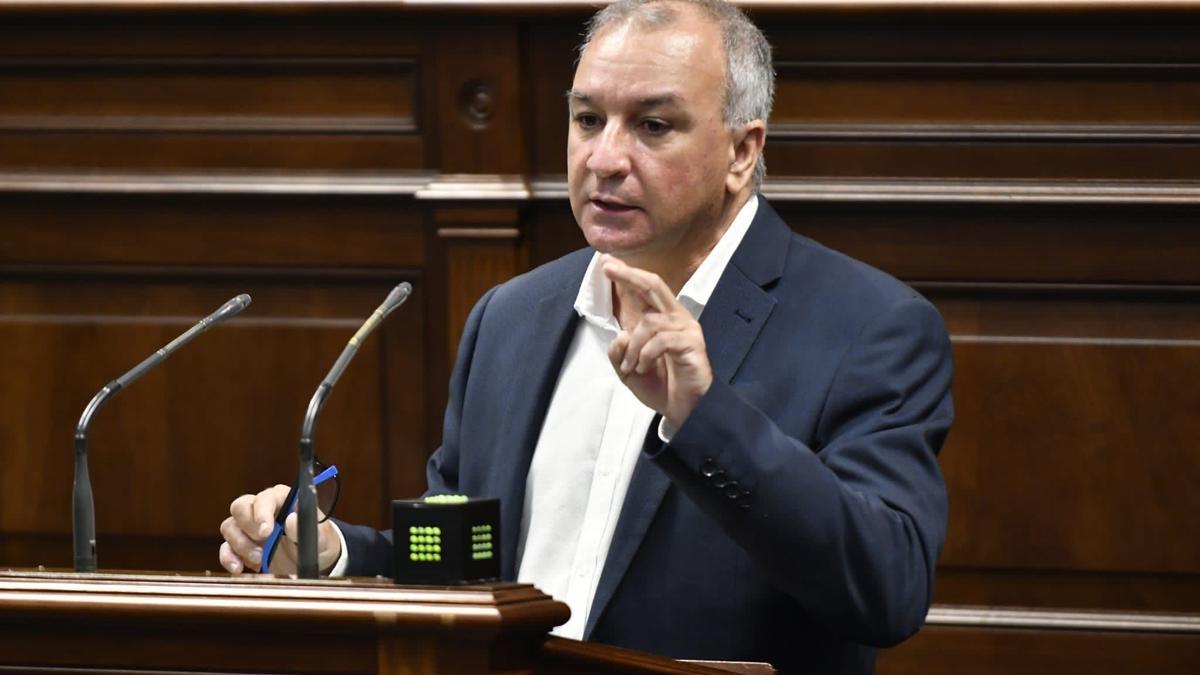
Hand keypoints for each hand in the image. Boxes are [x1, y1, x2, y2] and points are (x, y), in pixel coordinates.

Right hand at [218, 485, 341, 574]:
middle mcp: (262, 509)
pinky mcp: (241, 546)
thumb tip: (291, 518)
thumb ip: (306, 528)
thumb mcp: (320, 538)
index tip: (266, 531)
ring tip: (260, 559)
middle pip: (240, 507)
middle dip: (248, 527)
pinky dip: (228, 558)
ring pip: (229, 526)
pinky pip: (225, 547)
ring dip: (240, 544)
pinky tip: (238, 568)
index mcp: (283, 499)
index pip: (266, 497)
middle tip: (262, 543)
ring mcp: (249, 527)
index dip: (262, 512)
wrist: (315, 561)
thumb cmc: (319, 542)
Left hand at [602, 255, 712, 428]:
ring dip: (633, 347)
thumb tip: (620, 334)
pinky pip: (661, 340)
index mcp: (661, 319)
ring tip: (632, 367)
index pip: (645, 290)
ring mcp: (686, 329)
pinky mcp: (692, 343)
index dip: (627, 274)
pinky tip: (644, 368)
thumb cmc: (660, 387)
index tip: (607, 262)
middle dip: (629, 275)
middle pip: (654, 285)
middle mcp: (675, 317)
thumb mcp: (629, 370)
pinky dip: (646, 355)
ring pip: (650, 322)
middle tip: (608, 268)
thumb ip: (619, 352)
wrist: (684, 411)